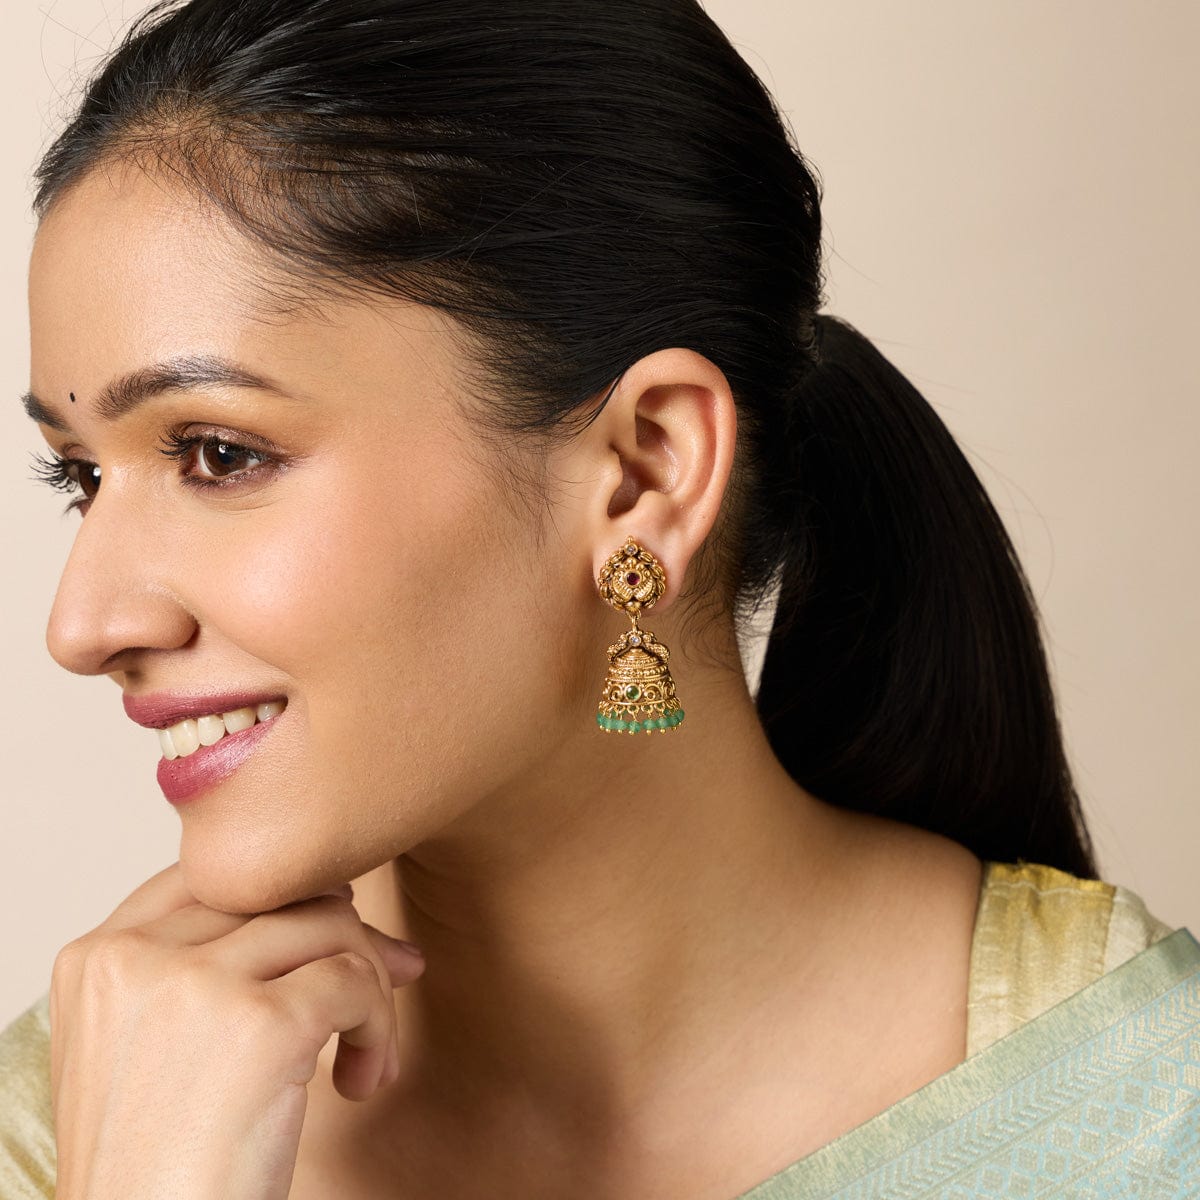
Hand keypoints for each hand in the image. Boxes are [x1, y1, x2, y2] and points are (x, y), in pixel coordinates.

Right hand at [48, 861, 424, 1199]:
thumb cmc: (161, 1166)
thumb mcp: (149, 1042)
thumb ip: (205, 961)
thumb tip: (344, 896)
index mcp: (97, 958)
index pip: (214, 875)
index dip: (286, 899)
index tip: (328, 940)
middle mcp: (136, 958)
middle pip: (281, 894)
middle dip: (347, 936)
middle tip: (387, 981)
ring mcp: (197, 986)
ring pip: (331, 927)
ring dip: (371, 989)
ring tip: (368, 1056)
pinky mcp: (262, 1026)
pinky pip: (358, 981)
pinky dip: (379, 1028)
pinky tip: (362, 1082)